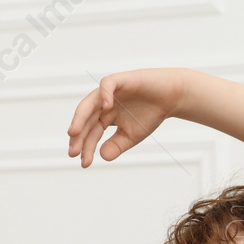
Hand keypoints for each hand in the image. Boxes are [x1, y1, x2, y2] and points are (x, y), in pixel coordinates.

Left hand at [66, 68, 185, 167]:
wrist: (171, 97)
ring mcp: (110, 92)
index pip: (91, 132)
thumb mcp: (132, 135)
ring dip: (80, 117)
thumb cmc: (150, 114)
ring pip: (89, 103)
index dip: (86, 147)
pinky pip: (107, 84)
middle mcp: (103, 104)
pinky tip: (105, 107)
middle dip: (79, 136)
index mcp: (105, 117)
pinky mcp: (120, 79)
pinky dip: (104, 94)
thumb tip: (102, 156)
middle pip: (86, 120)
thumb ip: (116, 145)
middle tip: (73, 152)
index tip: (84, 163)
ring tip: (74, 132)